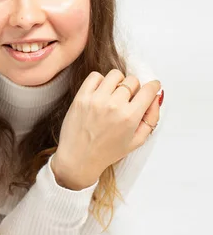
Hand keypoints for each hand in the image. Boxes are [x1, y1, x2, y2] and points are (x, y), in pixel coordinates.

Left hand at [52, 69, 161, 188]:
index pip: (148, 90)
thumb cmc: (107, 152)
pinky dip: (99, 81)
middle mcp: (114, 106)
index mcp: (130, 117)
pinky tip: (100, 93)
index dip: (153, 86)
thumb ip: (151, 119)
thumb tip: (156, 98)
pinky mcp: (81, 97)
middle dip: (134, 88)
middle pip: (132, 81)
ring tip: (113, 94)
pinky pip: (94, 76)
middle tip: (128, 99)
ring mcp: (96, 100)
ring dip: (118, 82)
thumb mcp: (136, 141)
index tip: (152, 87)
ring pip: (115, 75)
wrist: (78, 159)